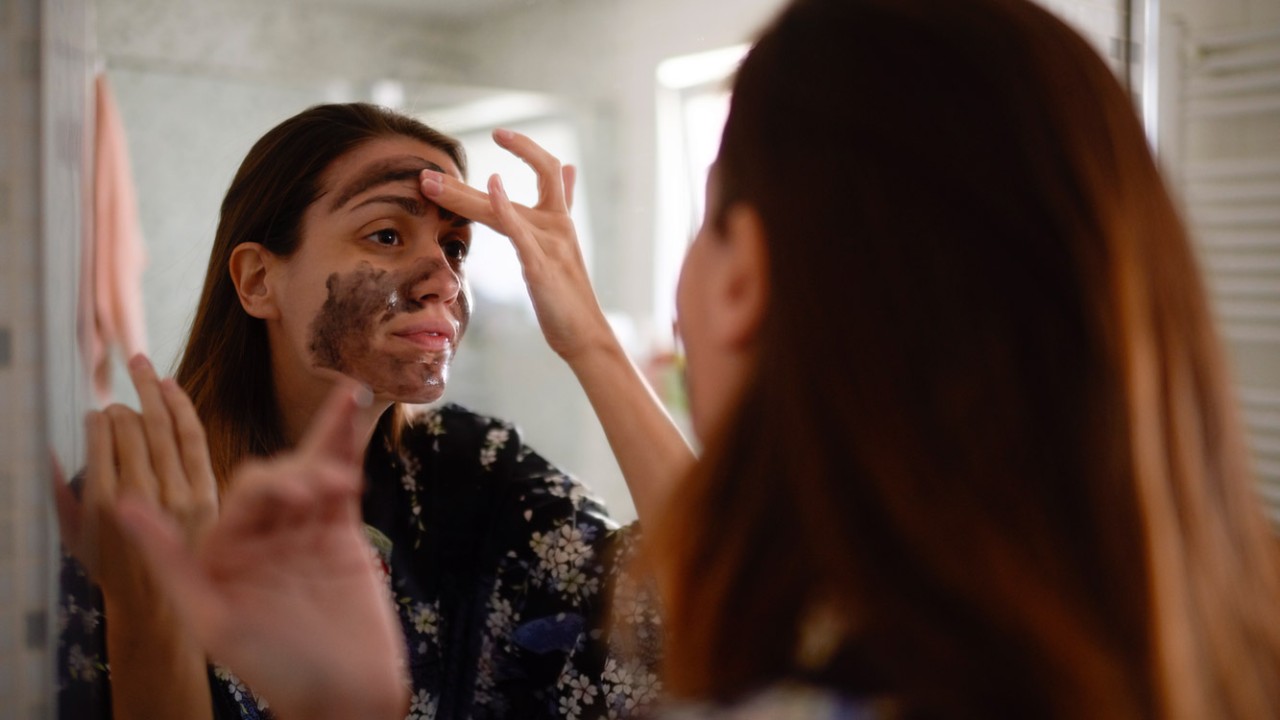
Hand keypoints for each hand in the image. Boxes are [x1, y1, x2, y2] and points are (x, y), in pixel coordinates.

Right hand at [53, 353, 217, 601]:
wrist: (161, 603)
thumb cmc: (110, 565)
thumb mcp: (71, 534)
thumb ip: (58, 490)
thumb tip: (44, 449)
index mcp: (103, 502)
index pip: (102, 437)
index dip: (98, 419)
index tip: (96, 417)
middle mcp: (142, 493)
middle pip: (133, 427)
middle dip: (121, 405)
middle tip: (115, 400)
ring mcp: (179, 492)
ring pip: (163, 426)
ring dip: (151, 390)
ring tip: (139, 364)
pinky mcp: (206, 492)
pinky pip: (193, 438)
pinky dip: (182, 407)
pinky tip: (170, 385)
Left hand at [115, 382, 409, 719]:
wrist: (348, 694)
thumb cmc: (278, 669)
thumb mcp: (213, 619)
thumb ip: (171, 560)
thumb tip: (124, 506)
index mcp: (224, 554)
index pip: (239, 497)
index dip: (266, 488)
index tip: (291, 500)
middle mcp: (260, 537)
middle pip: (274, 478)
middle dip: (295, 480)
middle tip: (318, 500)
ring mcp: (302, 532)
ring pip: (308, 470)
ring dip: (323, 458)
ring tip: (340, 485)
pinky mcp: (340, 532)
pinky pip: (340, 479)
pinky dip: (344, 440)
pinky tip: (350, 400)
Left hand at [420, 128, 615, 362]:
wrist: (585, 333)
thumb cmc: (569, 294)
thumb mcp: (564, 243)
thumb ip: (564, 203)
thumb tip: (569, 168)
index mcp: (559, 220)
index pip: (546, 169)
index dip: (525, 147)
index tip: (499, 133)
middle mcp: (555, 225)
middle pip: (507, 189)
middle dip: (462, 182)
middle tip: (426, 172)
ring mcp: (548, 244)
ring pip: (499, 211)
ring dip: (461, 196)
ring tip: (431, 182)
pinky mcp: (540, 267)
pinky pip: (519, 233)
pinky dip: (504, 207)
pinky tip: (493, 185)